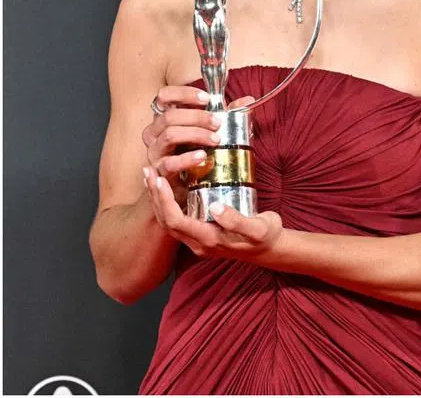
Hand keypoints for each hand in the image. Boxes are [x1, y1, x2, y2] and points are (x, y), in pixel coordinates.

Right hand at [141, 87, 254, 202]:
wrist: (190, 181)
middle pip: (170, 116)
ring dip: (195, 134)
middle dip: (197, 117)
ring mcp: (155, 151)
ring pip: (169, 135)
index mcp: (165, 117)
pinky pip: (169, 162)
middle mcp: (155, 132)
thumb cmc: (197, 149)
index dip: (184, 94)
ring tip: (216, 139)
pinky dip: (187, 158)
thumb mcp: (210, 128)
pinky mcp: (159, 170)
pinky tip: (203, 156)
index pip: (165, 95)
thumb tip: (247, 100)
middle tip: (218, 123)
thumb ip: (227, 113)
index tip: (207, 98)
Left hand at [142, 171, 282, 260]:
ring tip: (151, 176)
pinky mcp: (200, 236)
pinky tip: (166, 189)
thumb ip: (237, 221)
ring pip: (167, 222)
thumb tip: (216, 207)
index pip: (175, 221)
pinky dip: (166, 204)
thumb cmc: (266, 235)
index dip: (165, 201)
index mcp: (208, 240)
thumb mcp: (259, 227)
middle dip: (155, 196)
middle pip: (165, 221)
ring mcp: (197, 242)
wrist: (270, 250)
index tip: (160, 179)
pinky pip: (176, 221)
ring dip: (157, 200)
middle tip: (149, 171)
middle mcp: (198, 244)